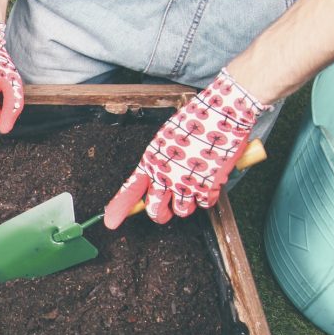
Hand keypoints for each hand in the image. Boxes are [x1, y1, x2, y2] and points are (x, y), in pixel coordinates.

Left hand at [104, 69, 268, 227]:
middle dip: (161, 214)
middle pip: (154, 210)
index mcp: (151, 161)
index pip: (130, 189)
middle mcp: (164, 175)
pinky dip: (209, 197)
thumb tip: (156, 181)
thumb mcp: (166, 139)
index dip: (120, 207)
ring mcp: (185, 183)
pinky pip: (204, 204)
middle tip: (167, 211)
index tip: (110, 222)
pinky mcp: (206, 186)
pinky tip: (211, 182)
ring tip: (193, 189)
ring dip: (187, 205)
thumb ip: (159, 161)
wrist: (222, 112)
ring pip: (181, 211)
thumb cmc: (195, 122)